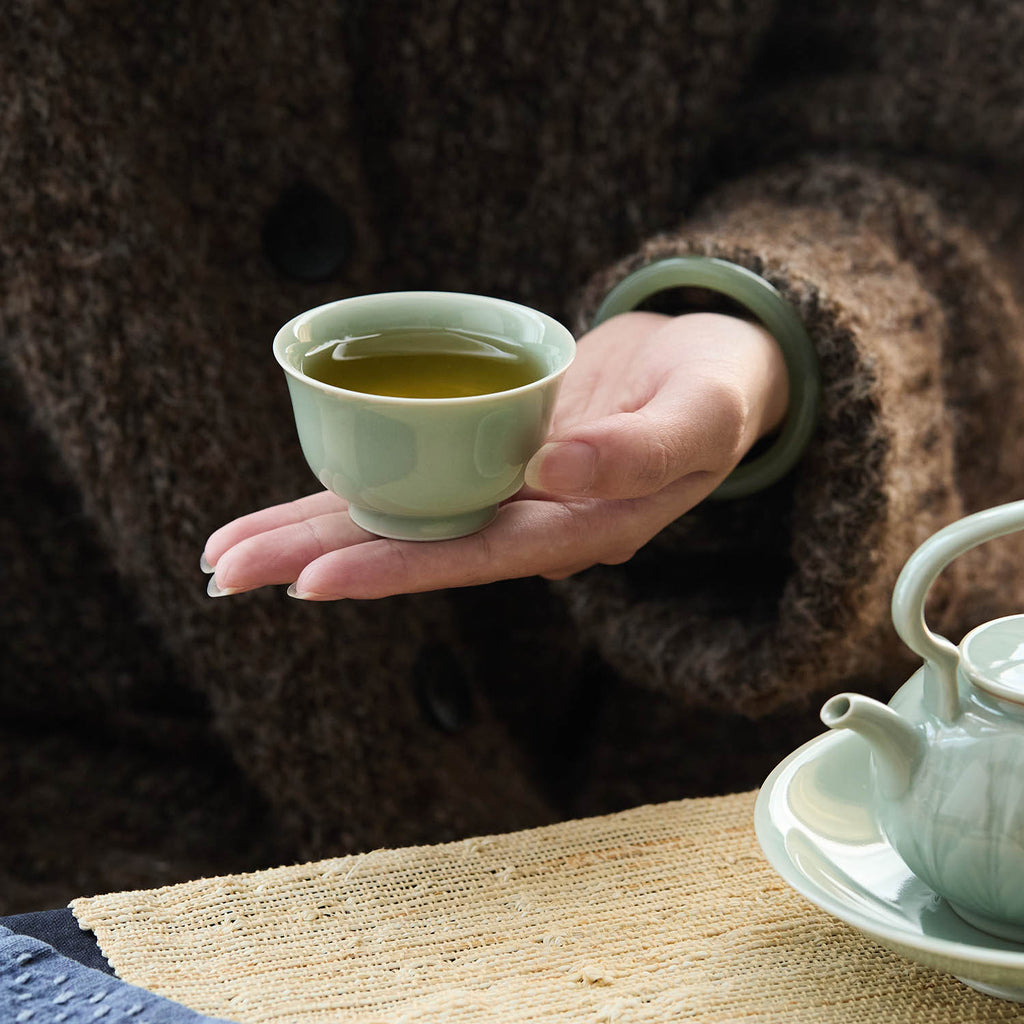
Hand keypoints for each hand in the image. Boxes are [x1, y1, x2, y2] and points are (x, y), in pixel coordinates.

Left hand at [202, 312, 788, 598]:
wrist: (710, 368)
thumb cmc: (718, 392)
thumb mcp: (704, 415)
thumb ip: (642, 450)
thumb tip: (553, 471)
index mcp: (582, 528)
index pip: (476, 557)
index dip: (395, 568)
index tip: (312, 580)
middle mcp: (531, 522)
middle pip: (414, 546)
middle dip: (317, 558)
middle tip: (222, 574)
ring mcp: (505, 492)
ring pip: (399, 518)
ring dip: (311, 533)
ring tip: (225, 555)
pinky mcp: (489, 456)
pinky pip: (412, 476)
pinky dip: (349, 488)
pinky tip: (291, 503)